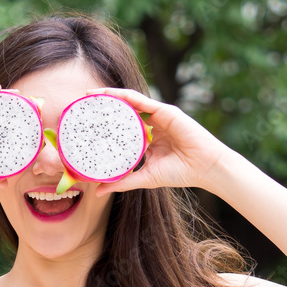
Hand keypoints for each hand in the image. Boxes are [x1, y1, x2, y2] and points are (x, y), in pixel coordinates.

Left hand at [82, 88, 232, 197]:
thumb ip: (122, 181)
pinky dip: (125, 96)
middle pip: (122, 112)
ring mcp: (158, 116)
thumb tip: (98, 191)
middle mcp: (151, 124)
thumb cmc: (180, 173)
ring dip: (109, 96)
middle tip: (80, 106)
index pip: (120, 128)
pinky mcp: (166, 110)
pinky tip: (110, 95)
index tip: (83, 125)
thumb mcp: (145, 178)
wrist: (205, 168)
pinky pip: (141, 100)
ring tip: (89, 95)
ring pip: (129, 102)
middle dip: (102, 107)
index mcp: (146, 139)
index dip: (103, 125)